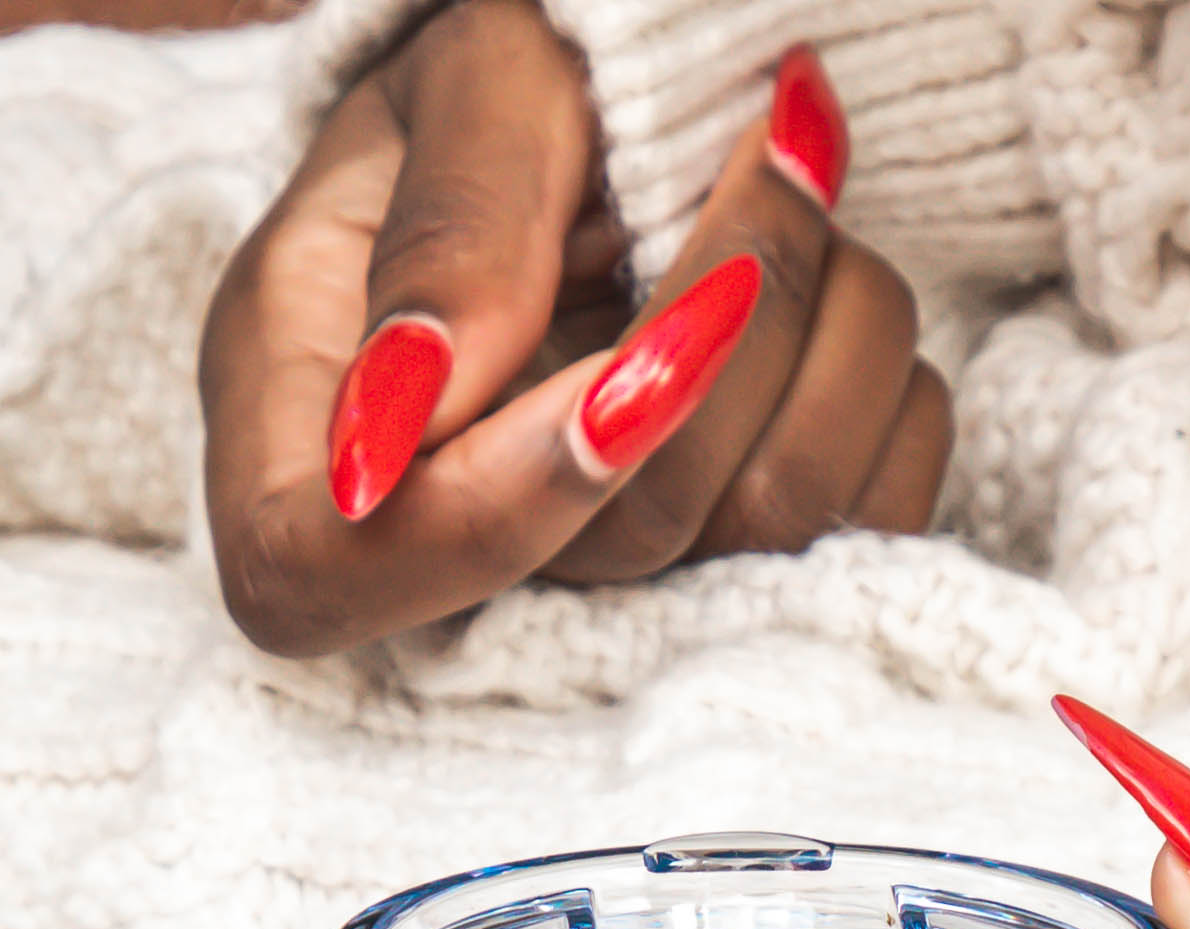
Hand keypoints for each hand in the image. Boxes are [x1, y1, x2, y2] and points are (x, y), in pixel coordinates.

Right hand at [199, 7, 950, 657]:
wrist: (609, 107)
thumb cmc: (503, 97)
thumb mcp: (460, 93)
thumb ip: (450, 228)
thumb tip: (417, 395)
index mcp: (302, 435)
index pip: (333, 574)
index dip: (493, 510)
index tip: (624, 372)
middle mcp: (463, 539)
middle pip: (624, 548)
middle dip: (724, 339)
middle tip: (768, 158)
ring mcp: (620, 575)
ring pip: (773, 535)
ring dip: (825, 334)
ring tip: (795, 186)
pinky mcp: (753, 569)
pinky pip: (871, 524)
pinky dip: (887, 388)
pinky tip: (837, 287)